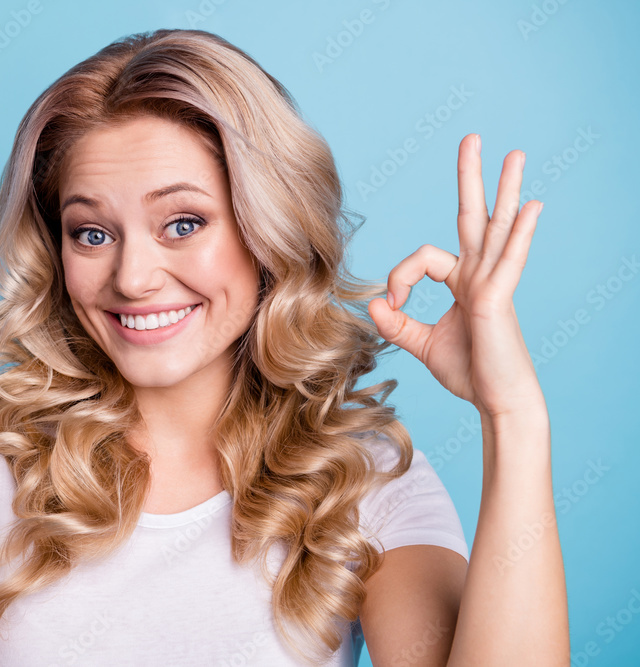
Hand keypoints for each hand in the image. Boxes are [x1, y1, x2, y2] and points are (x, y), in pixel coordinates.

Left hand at [367, 133, 545, 418]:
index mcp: (463, 282)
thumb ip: (397, 322)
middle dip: (471, 177)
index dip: (399, 277)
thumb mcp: (422, 343)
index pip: (423, 258)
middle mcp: (480, 275)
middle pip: (474, 216)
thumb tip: (373, 303)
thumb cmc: (469, 371)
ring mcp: (493, 283)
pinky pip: (508, 259)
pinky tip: (531, 206)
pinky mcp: (498, 299)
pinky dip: (519, 233)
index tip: (391, 304)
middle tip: (472, 138)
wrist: (497, 401)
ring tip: (513, 154)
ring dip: (504, 188)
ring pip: (496, 226)